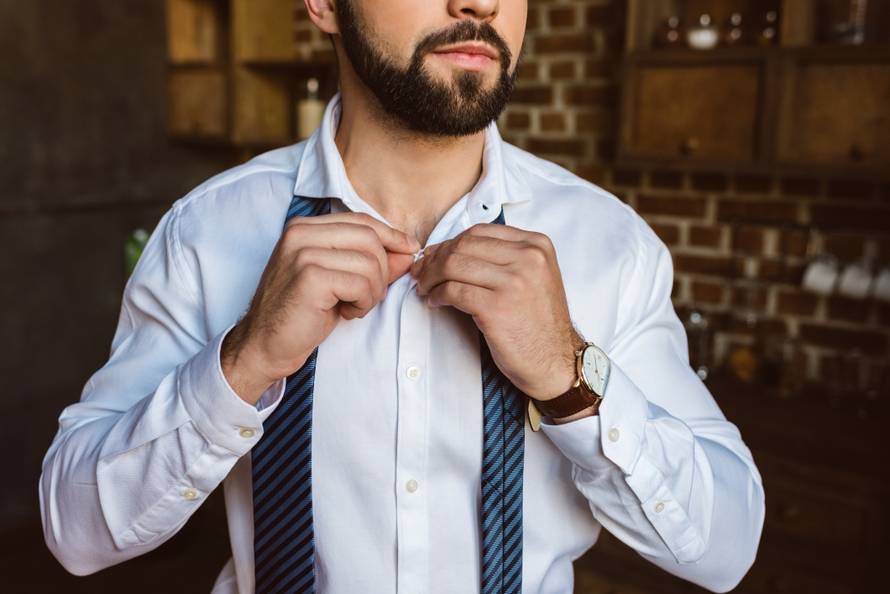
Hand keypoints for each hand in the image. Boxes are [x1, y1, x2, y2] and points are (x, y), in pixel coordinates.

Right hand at [223, 211, 419, 404]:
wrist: (266, 345)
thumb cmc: (303, 313)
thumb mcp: (340, 280)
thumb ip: (372, 261)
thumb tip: (409, 250)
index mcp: (305, 227)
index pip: (361, 220)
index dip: (391, 235)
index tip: (408, 251)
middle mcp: (300, 233)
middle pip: (369, 238)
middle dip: (382, 270)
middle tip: (367, 296)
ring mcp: (303, 253)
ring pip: (369, 262)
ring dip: (373, 291)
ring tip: (354, 306)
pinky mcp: (309, 277)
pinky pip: (361, 284)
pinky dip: (363, 303)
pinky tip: (346, 313)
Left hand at [411, 223, 582, 401]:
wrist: (554, 362)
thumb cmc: (538, 323)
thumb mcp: (534, 277)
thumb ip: (504, 257)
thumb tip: (450, 248)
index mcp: (536, 245)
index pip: (479, 232)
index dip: (450, 243)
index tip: (435, 256)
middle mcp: (528, 258)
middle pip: (463, 245)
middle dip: (435, 258)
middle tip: (422, 272)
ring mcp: (514, 282)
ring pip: (454, 265)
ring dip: (431, 276)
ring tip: (426, 288)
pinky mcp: (497, 307)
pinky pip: (453, 291)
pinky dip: (437, 295)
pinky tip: (435, 301)